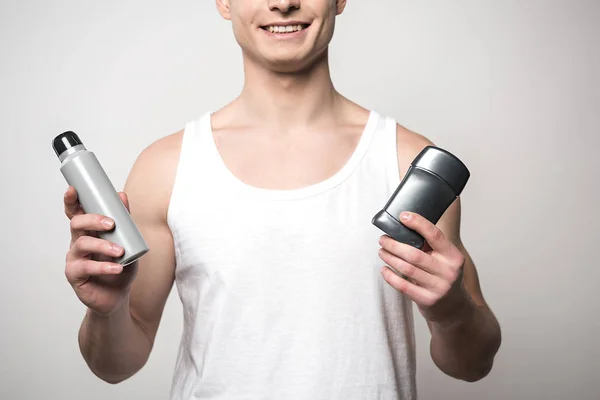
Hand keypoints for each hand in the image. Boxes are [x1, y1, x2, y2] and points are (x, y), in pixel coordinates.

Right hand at [63, 186, 137, 315]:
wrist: (118, 295)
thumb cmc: (121, 265)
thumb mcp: (127, 242)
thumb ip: (125, 221)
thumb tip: (122, 195)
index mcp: (88, 231)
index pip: (75, 213)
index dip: (71, 201)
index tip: (73, 190)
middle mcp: (78, 242)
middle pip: (76, 224)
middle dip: (93, 220)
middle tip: (111, 224)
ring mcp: (75, 258)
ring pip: (82, 244)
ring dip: (103, 245)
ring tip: (119, 251)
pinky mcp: (75, 275)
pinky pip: (86, 267)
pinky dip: (103, 266)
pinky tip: (117, 268)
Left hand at [378, 211, 469, 325]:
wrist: (453, 308)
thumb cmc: (443, 278)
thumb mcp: (445, 260)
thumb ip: (431, 247)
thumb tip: (405, 228)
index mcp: (453, 256)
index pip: (435, 235)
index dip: (418, 223)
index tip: (403, 216)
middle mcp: (448, 272)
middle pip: (414, 253)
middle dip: (394, 244)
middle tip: (383, 239)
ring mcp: (438, 287)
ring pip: (406, 268)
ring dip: (390, 258)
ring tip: (382, 251)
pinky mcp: (427, 300)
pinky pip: (403, 286)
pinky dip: (390, 276)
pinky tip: (384, 269)